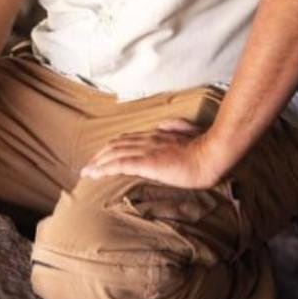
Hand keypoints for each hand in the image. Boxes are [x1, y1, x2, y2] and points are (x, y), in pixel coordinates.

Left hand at [80, 118, 219, 189]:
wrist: (210, 155)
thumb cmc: (204, 148)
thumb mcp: (189, 132)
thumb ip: (175, 127)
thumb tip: (164, 124)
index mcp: (156, 135)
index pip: (128, 139)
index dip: (113, 147)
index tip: (102, 155)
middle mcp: (148, 139)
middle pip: (116, 145)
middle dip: (100, 155)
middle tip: (88, 166)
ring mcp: (146, 150)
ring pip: (114, 153)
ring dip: (98, 162)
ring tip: (86, 172)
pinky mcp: (147, 162)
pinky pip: (120, 164)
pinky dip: (105, 168)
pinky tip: (95, 174)